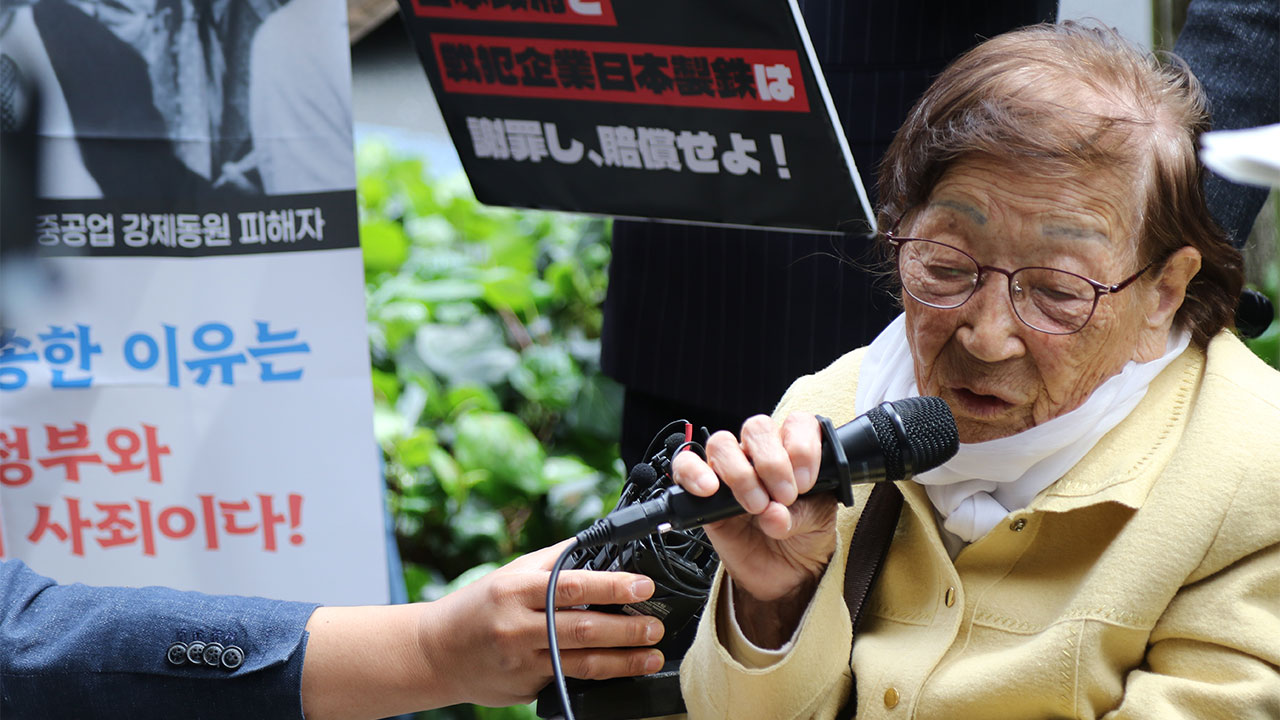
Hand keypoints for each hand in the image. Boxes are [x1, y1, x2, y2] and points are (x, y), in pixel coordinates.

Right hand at [421, 541, 664, 706]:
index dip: (612, 586)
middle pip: (583, 629)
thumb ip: (553, 560)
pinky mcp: (524, 688)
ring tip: (651, 656)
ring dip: (623, 661)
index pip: (572, 586)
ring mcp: (521, 661)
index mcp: (516, 590)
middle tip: (656, 627)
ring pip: (581, 663)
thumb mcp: (510, 573)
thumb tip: (596, 542)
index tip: (643, 586)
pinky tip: (620, 672)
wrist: (434, 652)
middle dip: (627, 629)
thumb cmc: (477, 606)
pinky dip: (596, 677)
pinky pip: (567, 681)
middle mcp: (517, 626)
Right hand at [671, 413, 835, 646]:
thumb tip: (774, 513)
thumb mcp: (818, 525)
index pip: (796, 424)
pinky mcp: (703, 493)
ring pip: (722, 443)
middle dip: (772, 463)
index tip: (806, 482)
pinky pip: (685, 467)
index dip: (801, 447)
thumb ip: (803, 515)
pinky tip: (710, 490)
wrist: (784, 575)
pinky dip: (694, 473)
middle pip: (756, 428)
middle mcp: (760, 454)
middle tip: (784, 497)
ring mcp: (730, 471)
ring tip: (755, 506)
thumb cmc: (804, 539)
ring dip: (740, 473)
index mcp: (794, 452)